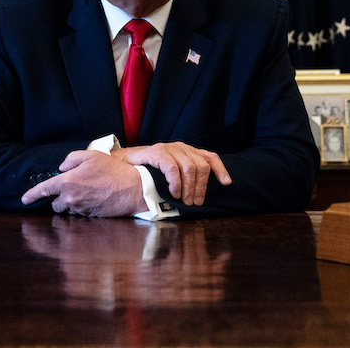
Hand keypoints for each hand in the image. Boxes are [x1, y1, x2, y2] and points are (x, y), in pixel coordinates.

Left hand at [19, 150, 145, 216]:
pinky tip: (94, 198)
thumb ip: (71, 158)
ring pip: (68, 209)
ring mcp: (80, 210)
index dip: (32, 195)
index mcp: (67, 182)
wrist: (132, 189)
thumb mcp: (91, 155)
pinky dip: (83, 207)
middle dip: (59, 198)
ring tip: (88, 192)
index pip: (43, 190)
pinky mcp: (89, 217)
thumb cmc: (112, 170)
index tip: (24, 200)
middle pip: (55, 205)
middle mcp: (71, 199)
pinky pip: (80, 214)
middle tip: (73, 188)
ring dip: (72, 203)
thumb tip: (62, 167)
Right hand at [112, 142, 230, 206]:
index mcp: (187, 151)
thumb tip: (200, 194)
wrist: (123, 164)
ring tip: (183, 200)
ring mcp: (169, 148)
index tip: (226, 183)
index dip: (221, 169)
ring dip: (189, 188)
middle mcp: (181, 147)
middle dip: (200, 187)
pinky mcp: (157, 152)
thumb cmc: (148, 172)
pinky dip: (176, 182)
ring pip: (190, 167)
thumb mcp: (171, 173)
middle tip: (194, 203)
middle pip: (202, 166)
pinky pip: (173, 168)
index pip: (210, 157)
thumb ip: (185, 177)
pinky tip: (174, 192)